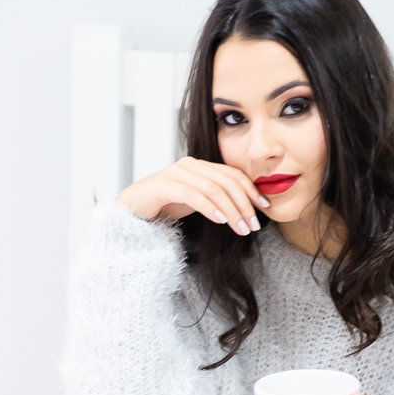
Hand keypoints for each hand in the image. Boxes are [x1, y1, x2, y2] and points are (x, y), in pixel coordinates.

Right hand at [113, 156, 270, 235]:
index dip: (251, 190)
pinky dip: (210, 208)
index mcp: (199, 166)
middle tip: (254, 225)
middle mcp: (189, 165)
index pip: (232, 174)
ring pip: (214, 189)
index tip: (265, 207)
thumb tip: (243, 208)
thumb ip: (214, 199)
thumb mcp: (195, 202)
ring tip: (241, 229)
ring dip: (232, 210)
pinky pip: (194, 195)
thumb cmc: (162, 207)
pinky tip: (221, 221)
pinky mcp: (164, 185)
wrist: (129, 211)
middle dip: (245, 203)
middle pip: (227, 181)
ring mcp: (176, 173)